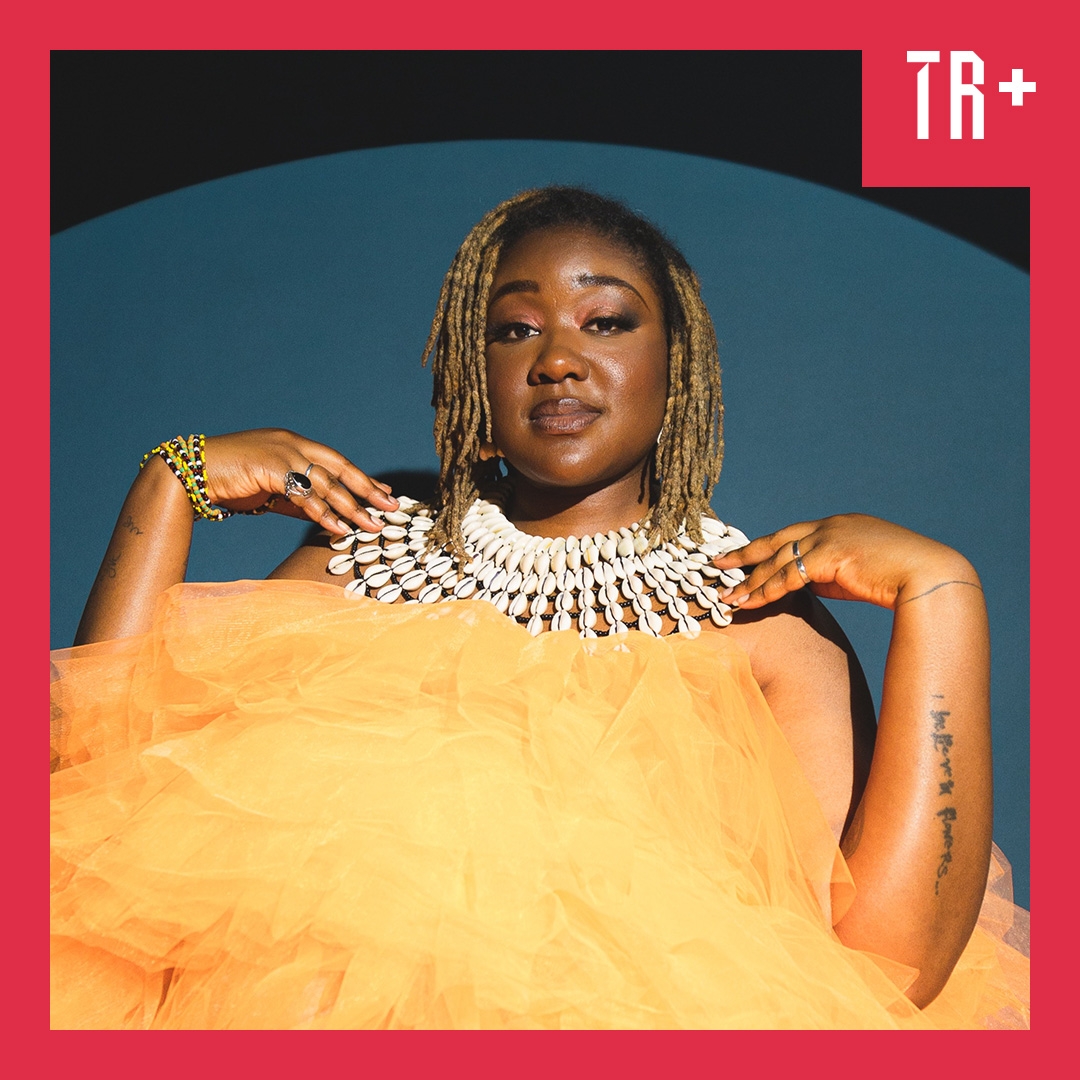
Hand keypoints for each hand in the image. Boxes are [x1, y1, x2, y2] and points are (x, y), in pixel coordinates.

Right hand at [203, 429, 398, 534]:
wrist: (191, 472)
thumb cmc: (229, 480)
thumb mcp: (270, 490)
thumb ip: (297, 500)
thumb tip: (325, 517)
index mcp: (294, 444)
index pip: (336, 462)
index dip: (361, 479)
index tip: (383, 493)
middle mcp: (292, 444)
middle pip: (340, 468)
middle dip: (367, 488)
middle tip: (392, 506)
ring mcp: (282, 453)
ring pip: (326, 483)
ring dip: (351, 506)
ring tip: (372, 525)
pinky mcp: (270, 467)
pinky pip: (304, 494)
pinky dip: (323, 513)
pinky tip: (339, 528)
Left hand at [713, 513, 977, 611]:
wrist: (929, 576)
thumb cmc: (900, 579)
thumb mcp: (858, 572)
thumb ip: (829, 574)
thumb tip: (804, 585)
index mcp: (837, 525)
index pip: (792, 535)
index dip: (765, 547)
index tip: (742, 556)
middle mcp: (829, 525)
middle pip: (776, 540)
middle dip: (744, 554)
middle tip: (717, 564)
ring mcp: (829, 537)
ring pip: (778, 560)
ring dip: (750, 581)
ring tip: (726, 597)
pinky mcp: (831, 554)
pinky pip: (790, 576)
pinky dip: (767, 590)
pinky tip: (750, 602)